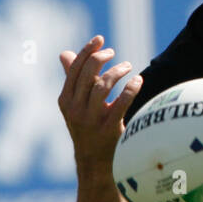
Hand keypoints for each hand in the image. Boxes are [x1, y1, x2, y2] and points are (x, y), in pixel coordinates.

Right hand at [57, 35, 141, 169]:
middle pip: (88, 74)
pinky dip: (131, 88)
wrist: (93, 162)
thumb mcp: (74, 105)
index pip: (74, 69)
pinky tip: (138, 80)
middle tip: (114, 53)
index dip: (87, 51)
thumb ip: (72, 79)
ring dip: (118, 71)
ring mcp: (91, 120)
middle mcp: (75, 109)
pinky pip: (121, 102)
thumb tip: (65, 53)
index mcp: (65, 100)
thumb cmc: (86, 127)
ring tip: (128, 66)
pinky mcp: (109, 128)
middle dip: (102, 58)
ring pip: (103, 86)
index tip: (100, 39)